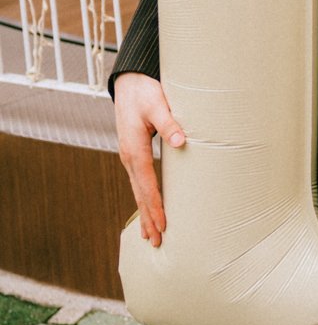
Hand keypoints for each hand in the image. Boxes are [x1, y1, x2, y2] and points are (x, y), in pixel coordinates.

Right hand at [113, 73, 184, 245]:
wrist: (130, 81)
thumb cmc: (145, 91)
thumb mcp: (158, 104)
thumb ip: (169, 122)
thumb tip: (181, 142)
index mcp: (134, 149)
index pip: (147, 184)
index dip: (155, 206)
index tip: (163, 225)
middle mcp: (129, 157)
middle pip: (140, 194)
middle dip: (148, 218)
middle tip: (157, 243)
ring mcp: (129, 156)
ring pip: (138, 190)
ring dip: (144, 213)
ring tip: (150, 236)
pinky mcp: (134, 153)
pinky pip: (139, 182)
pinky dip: (143, 199)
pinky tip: (148, 208)